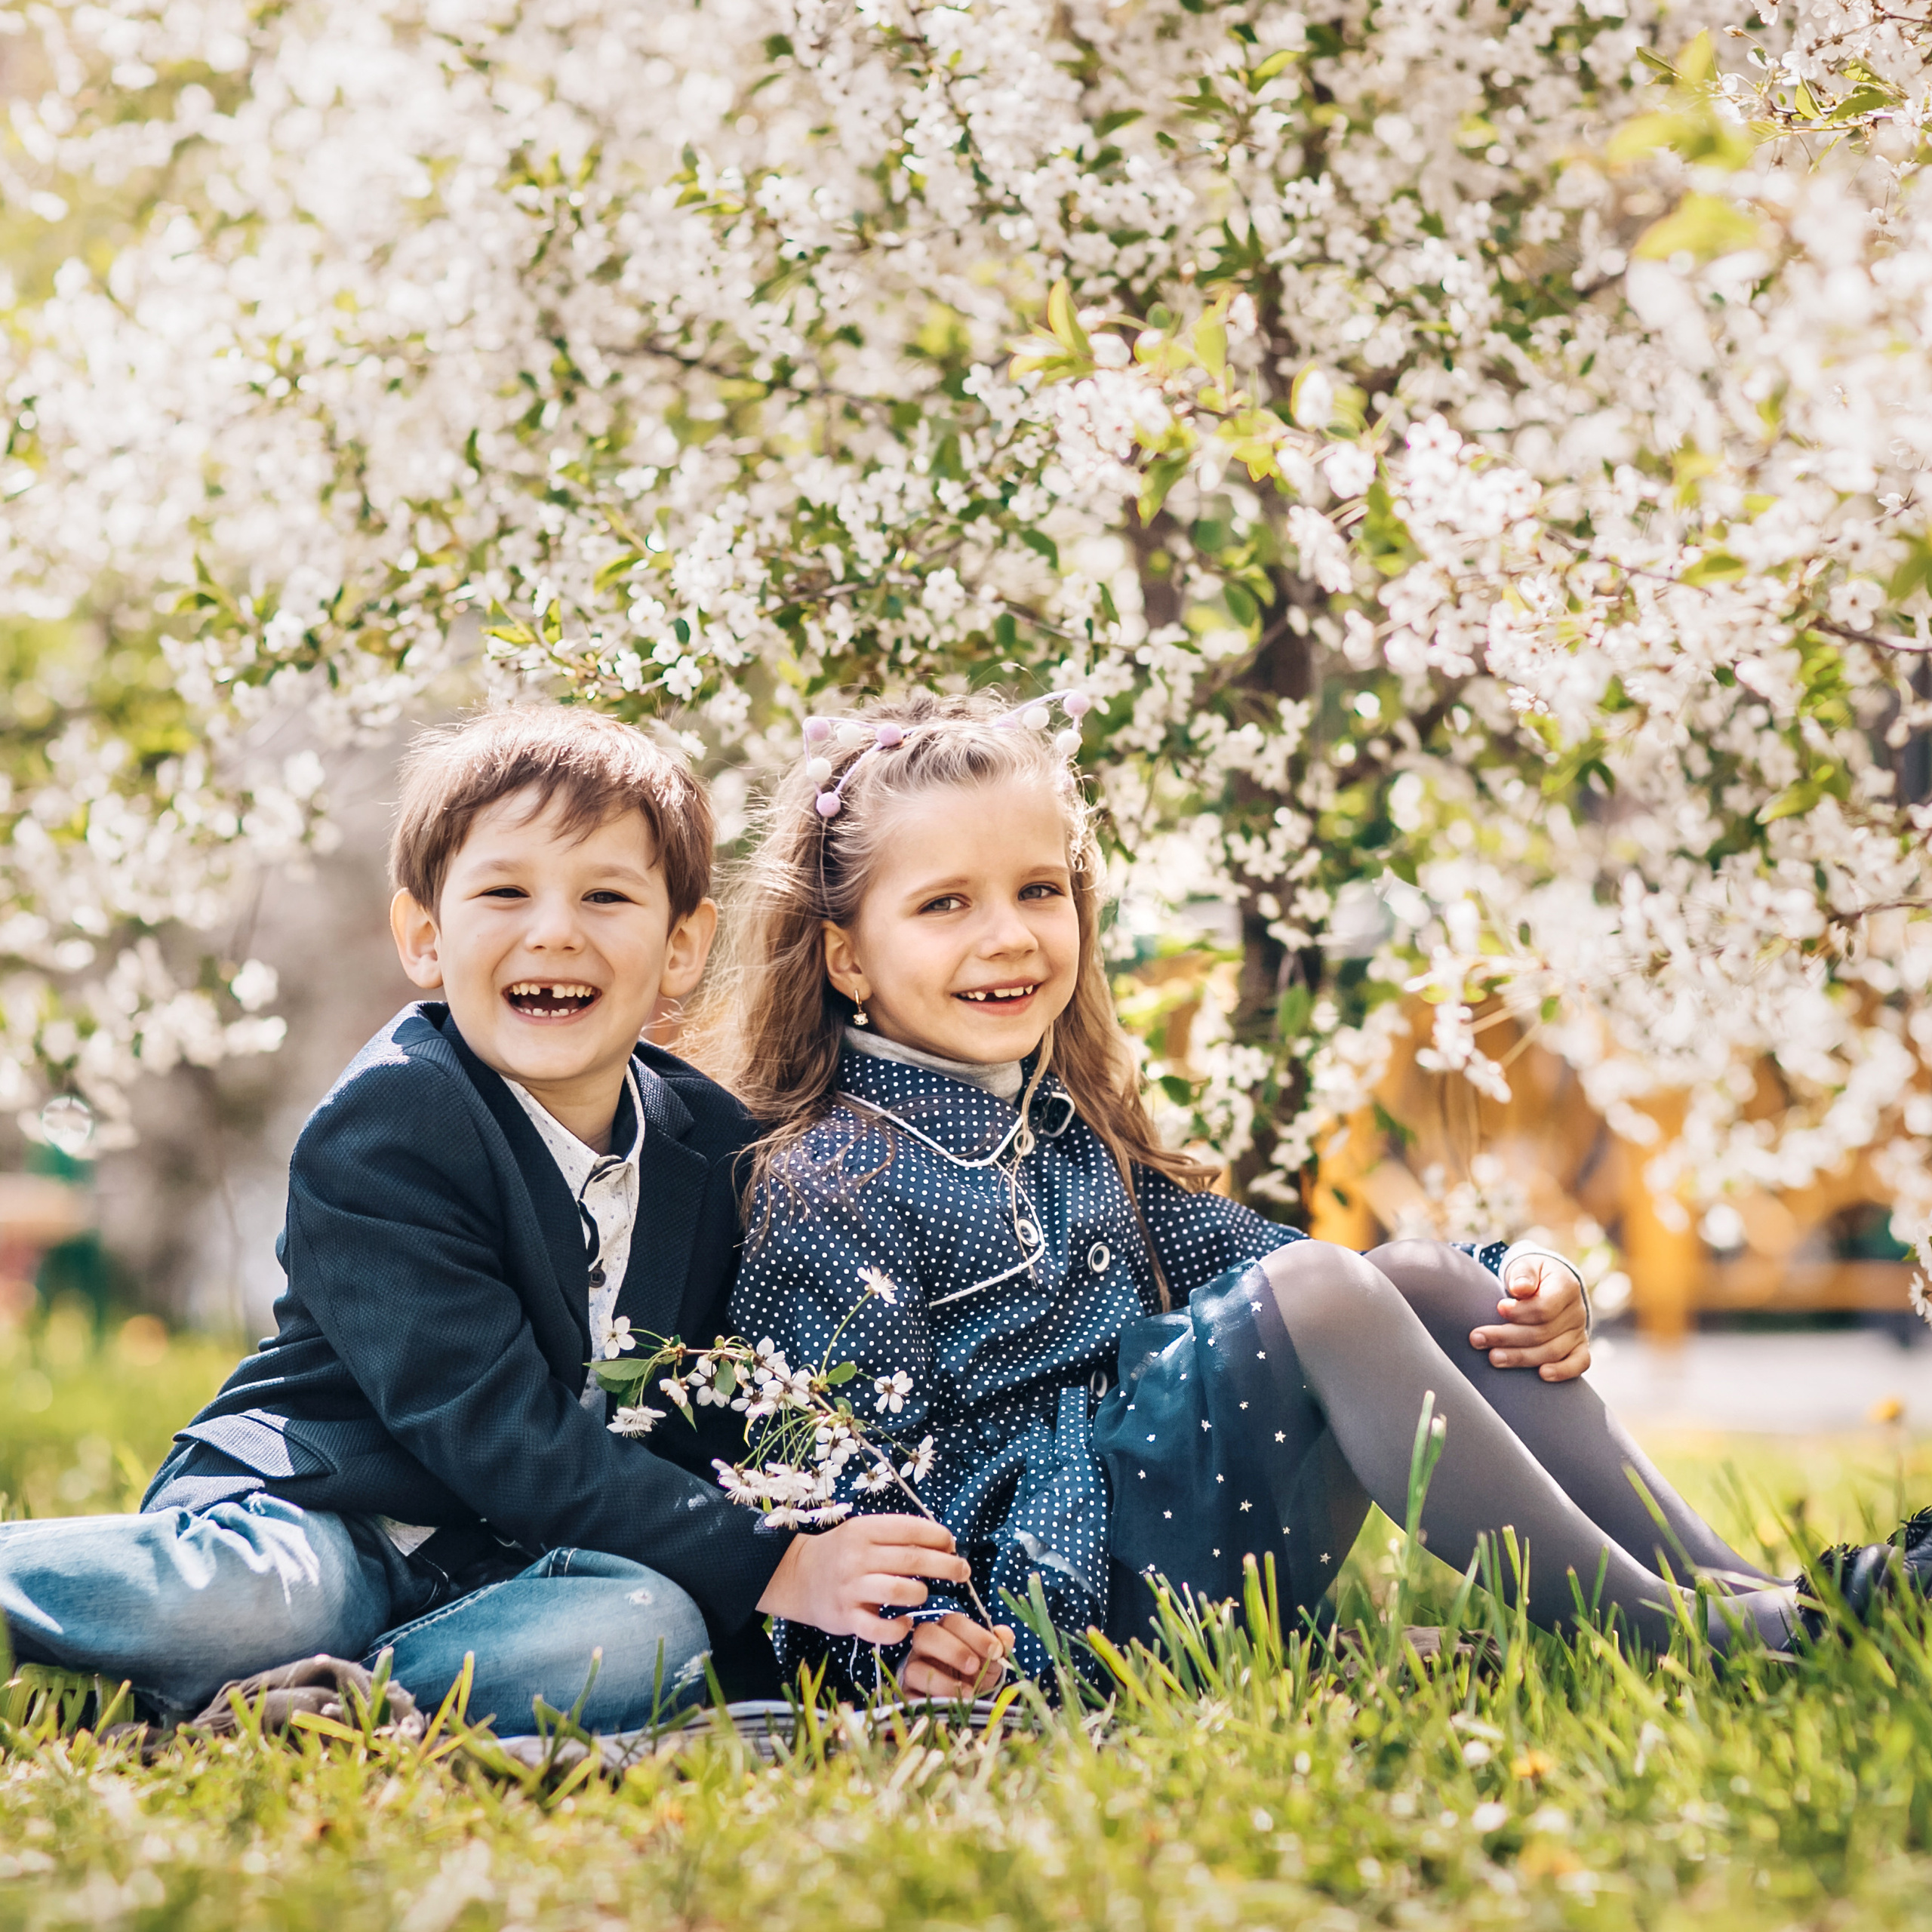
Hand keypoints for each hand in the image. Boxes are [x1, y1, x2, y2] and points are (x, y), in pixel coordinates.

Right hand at [755, 1514, 970, 1644]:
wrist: (798, 1576)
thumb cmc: (842, 1553)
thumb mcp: (863, 1532)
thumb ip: (896, 1535)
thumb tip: (944, 1541)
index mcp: (864, 1530)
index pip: (910, 1529)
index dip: (938, 1536)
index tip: (952, 1543)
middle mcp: (858, 1557)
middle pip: (912, 1559)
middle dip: (945, 1565)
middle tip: (962, 1571)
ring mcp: (851, 1588)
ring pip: (898, 1590)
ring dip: (921, 1593)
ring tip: (924, 1594)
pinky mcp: (846, 1618)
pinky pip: (879, 1629)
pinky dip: (898, 1629)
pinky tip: (906, 1624)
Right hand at [902, 1612, 1015, 1700]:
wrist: (962, 1703)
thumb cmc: (975, 1675)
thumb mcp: (990, 1660)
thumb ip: (999, 1645)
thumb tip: (1004, 1634)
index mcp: (945, 1630)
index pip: (952, 1621)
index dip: (974, 1633)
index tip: (995, 1650)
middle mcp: (924, 1647)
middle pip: (925, 1634)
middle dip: (952, 1649)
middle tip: (974, 1666)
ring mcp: (912, 1670)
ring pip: (914, 1668)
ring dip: (942, 1680)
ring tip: (968, 1692)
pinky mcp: (908, 1696)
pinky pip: (910, 1697)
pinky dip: (932, 1701)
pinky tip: (951, 1706)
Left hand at [1473, 1252, 1589, 1381]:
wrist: (1546, 1284)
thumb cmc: (1530, 1275)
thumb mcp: (1526, 1265)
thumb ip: (1523, 1273)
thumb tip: (1520, 1288)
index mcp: (1566, 1287)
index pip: (1544, 1308)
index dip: (1520, 1312)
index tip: (1498, 1308)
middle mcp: (1576, 1311)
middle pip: (1542, 1332)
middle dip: (1506, 1337)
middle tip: (1477, 1338)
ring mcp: (1578, 1331)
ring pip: (1553, 1351)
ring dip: (1521, 1357)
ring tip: (1493, 1357)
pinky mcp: (1579, 1347)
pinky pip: (1579, 1363)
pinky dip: (1562, 1372)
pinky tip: (1542, 1375)